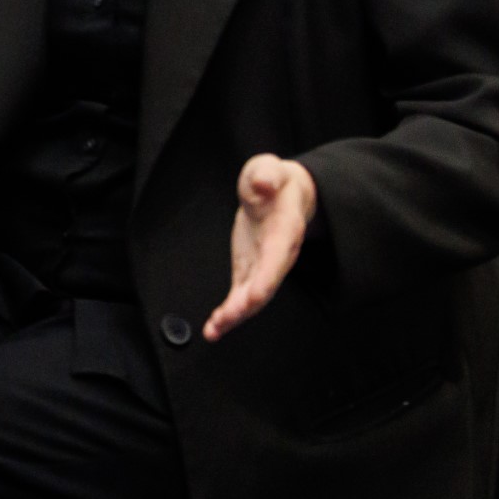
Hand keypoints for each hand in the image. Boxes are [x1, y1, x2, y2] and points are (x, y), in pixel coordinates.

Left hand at [204, 155, 317, 340]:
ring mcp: (263, 266)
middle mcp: (277, 254)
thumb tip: (263, 185)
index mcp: (285, 229)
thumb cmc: (273, 180)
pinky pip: (240, 297)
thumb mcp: (268, 168)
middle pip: (266, 284)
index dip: (267, 277)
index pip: (277, 256)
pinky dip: (228, 313)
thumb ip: (267, 175)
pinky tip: (214, 328)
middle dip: (248, 303)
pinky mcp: (249, 271)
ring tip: (214, 330)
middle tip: (228, 317)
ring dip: (235, 315)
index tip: (255, 294)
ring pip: (253, 297)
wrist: (281, 193)